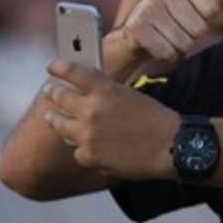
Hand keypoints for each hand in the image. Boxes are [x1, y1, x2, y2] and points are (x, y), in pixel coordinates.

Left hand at [41, 61, 179, 179]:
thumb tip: (91, 95)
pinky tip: (92, 147)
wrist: (170, 147)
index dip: (59, 67)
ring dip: (56, 119)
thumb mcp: (132, 96)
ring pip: (59, 125)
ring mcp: (86, 134)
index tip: (52, 66)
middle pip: (60, 97)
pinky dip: (84, 149)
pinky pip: (77, 150)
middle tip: (51, 92)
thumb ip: (108, 94)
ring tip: (52, 117)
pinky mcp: (88, 156)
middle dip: (54, 93)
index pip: (73, 72)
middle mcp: (91, 110)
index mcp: (105, 91)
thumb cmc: (158, 121)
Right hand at [113, 0, 222, 66]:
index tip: (191, 13)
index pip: (213, 10)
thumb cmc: (176, 12)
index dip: (205, 18)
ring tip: (166, 35)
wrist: (138, 36)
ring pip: (185, 41)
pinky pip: (168, 51)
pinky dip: (166, 54)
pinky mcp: (135, 26)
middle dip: (192, 34)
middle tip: (177, 27)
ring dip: (179, 46)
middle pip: (200, 27)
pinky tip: (155, 44)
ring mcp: (146, 4)